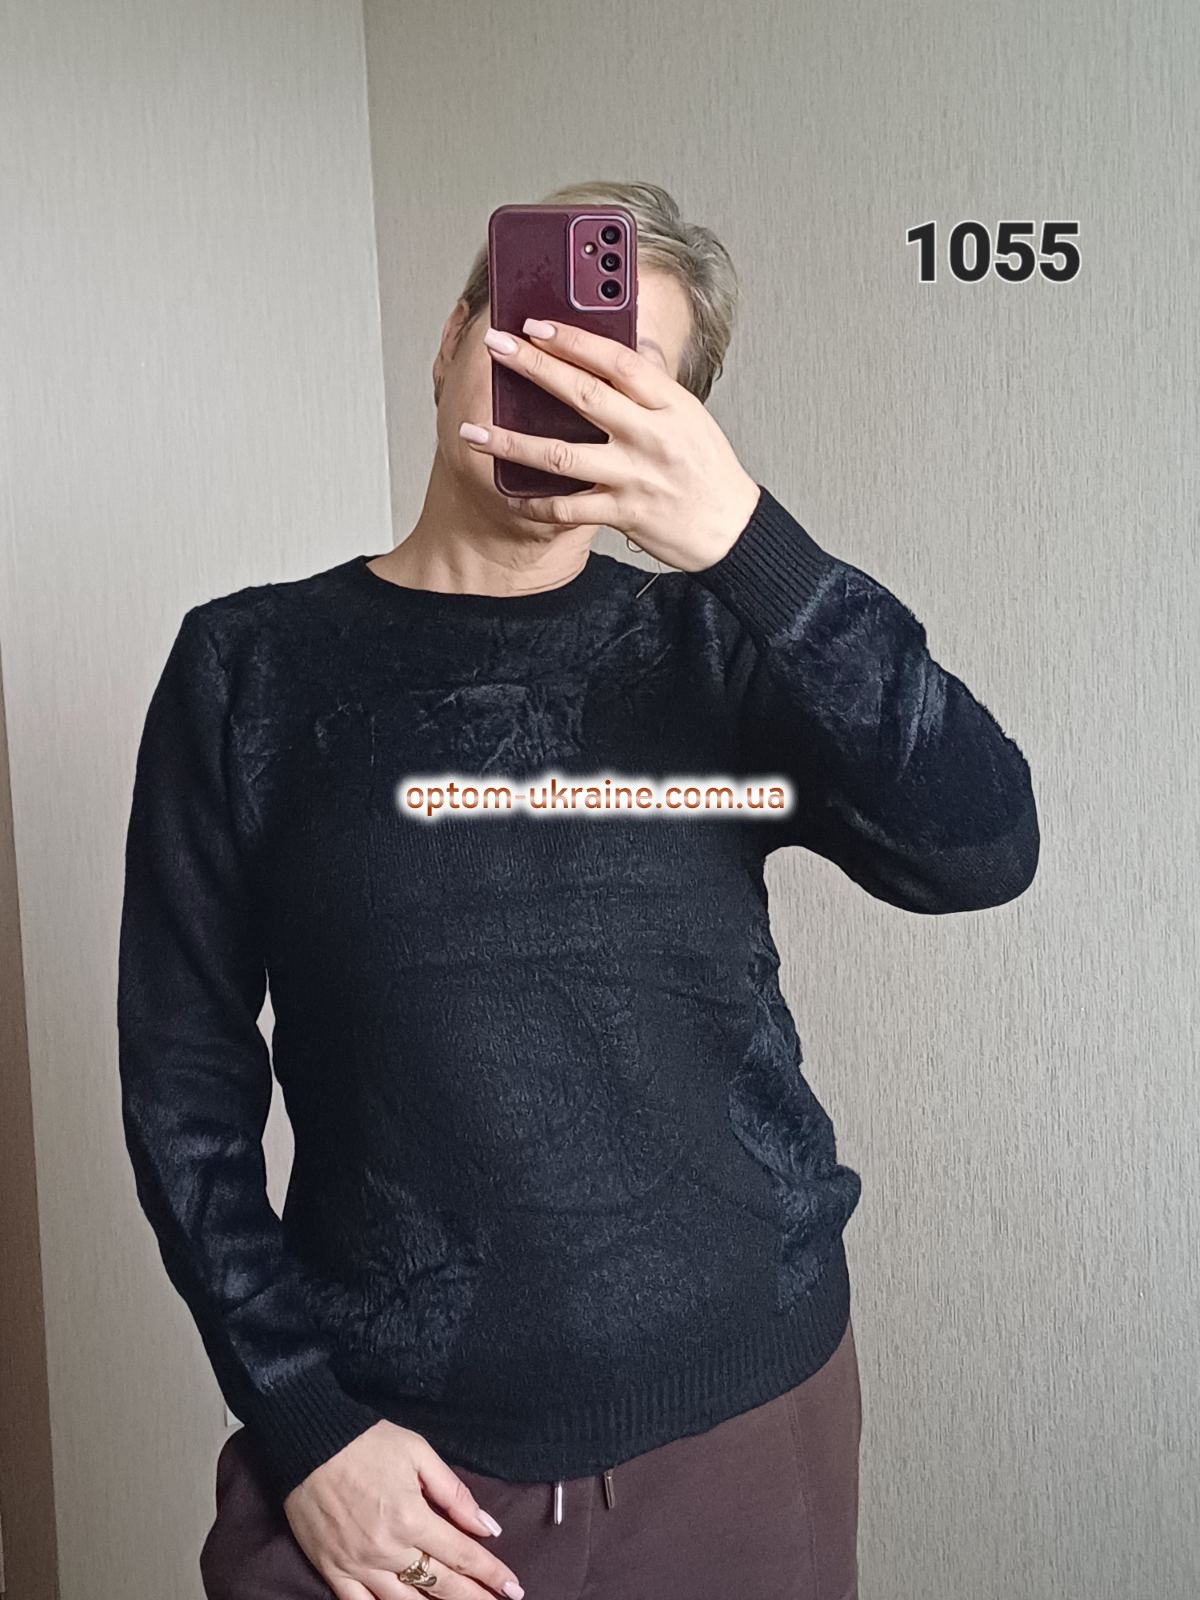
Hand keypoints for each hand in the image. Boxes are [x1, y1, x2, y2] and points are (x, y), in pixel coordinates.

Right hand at [283, 1420, 523, 1599]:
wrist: (307, 1443)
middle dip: (475, 1598)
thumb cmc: (365, 1442)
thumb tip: (486, 1526)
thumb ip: (453, 1493)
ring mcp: (359, 1566)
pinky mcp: (333, 1572)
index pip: (462, 1555)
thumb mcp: (418, 1453)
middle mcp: (388, 1549)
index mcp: (412, 1517)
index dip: (491, 1573)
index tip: (514, 1587)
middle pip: (441, 1585)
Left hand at [462, 317, 761, 570]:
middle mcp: (652, 436)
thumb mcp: (689, 415)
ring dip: (511, 442)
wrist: (731, 528)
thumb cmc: (708, 469)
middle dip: (533, 367)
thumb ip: (652, 386)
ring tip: (474, 431)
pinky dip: (535, 503)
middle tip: (497, 348)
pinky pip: (569, 508)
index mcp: (670, 404)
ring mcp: (636, 476)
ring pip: (562, 455)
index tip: (536, 324)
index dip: (573, 338)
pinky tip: (510, 493)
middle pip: (583, 395)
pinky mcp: (625, 514)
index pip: (617, 360)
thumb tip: (619, 347)